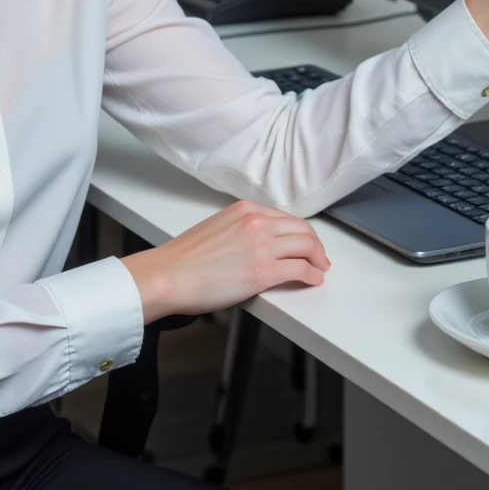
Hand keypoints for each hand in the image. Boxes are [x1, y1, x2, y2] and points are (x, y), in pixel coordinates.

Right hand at [119, 200, 330, 324]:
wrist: (168, 275)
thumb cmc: (182, 259)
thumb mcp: (215, 228)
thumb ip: (238, 230)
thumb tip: (255, 244)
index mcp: (244, 210)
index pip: (284, 217)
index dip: (299, 231)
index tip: (304, 241)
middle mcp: (257, 222)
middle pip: (302, 229)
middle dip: (315, 244)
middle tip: (319, 256)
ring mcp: (262, 245)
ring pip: (307, 246)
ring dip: (318, 258)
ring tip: (319, 268)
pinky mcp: (264, 270)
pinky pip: (301, 269)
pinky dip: (312, 274)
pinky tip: (314, 279)